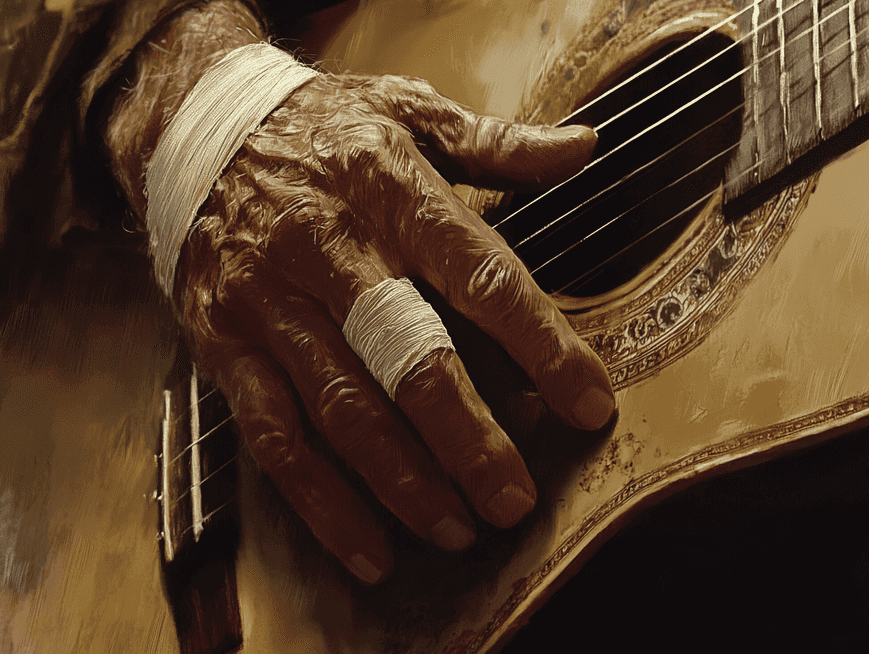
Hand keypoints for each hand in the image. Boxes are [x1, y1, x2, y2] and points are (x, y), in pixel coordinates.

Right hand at [175, 73, 613, 583]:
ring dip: (403, 481)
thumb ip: (497, 144)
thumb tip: (582, 148)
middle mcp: (327, 247)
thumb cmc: (322, 130)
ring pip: (342, 409)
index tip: (589, 405)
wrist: (197, 130)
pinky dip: (321, 500)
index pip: (478, 272)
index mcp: (387, 186)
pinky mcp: (226, 344)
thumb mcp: (408, 112)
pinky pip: (274, 435)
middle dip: (467, 436)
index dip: (540, 343)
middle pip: (407, 355)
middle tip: (515, 499)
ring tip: (458, 531)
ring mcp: (269, 301)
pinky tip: (368, 548)